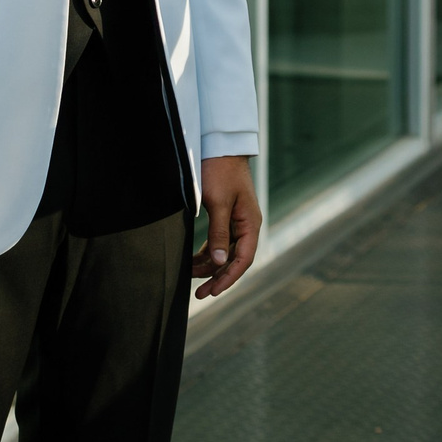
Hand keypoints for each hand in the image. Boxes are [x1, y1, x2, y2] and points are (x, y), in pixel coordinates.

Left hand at [192, 155, 261, 298]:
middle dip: (217, 277)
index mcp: (250, 223)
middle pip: (234, 260)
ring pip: (224, 253)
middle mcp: (246, 225)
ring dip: (210, 267)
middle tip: (199, 294)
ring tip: (191, 278)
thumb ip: (218, 233)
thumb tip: (218, 263)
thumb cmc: (221, 171)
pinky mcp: (225, 217)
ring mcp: (236, 222)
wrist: (219, 146)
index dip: (228, 278)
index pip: (243, 259)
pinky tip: (193, 261)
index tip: (213, 291)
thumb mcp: (218, 203)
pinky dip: (207, 253)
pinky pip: (218, 242)